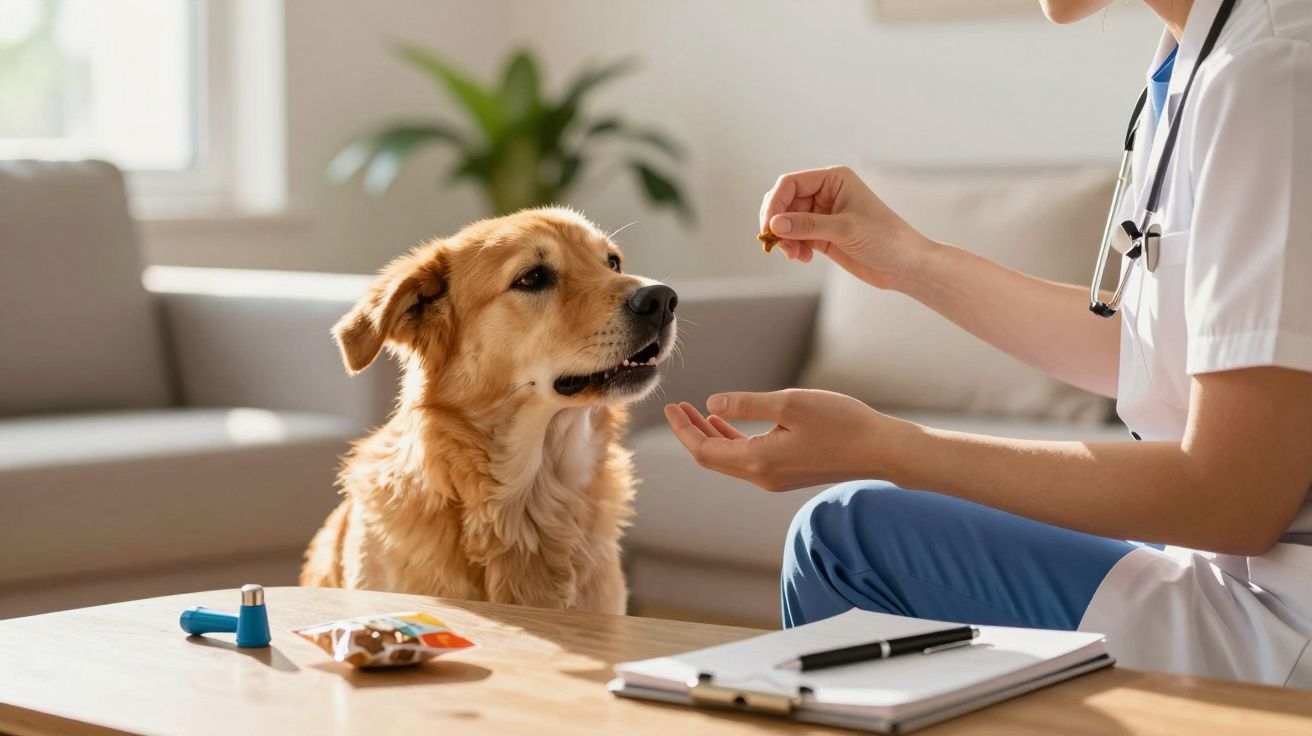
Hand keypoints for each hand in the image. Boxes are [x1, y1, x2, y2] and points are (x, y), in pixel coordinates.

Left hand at [663, 389, 909, 491]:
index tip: (671, 407)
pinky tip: (727, 422)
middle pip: (712, 458)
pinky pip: (748, 459)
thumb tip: (712, 404)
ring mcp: (776, 478)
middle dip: (691, 433)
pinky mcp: (788, 472)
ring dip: (711, 436)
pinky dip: (732, 441)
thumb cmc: (841, 423)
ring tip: (696, 412)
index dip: (684, 430)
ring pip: (729, 459)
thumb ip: (748, 404)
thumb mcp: (790, 403)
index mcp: (758, 461)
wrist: (881, 450)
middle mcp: (762, 476)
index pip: (705, 451)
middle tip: (676, 408)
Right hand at [761, 165, 930, 290]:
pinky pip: (796, 237)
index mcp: (834, 179)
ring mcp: (823, 215)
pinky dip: (793, 247)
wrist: (905, 265)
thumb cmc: (885, 238)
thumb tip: (774, 225)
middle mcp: (826, 193)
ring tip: (795, 256)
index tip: (769, 228)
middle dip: (778, 223)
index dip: (775, 204)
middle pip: (784, 202)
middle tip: (778, 245)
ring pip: (787, 222)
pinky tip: (803, 258)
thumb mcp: (845, 229)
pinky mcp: (822, 235)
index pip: (790, 183)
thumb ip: (808, 226)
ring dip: (785, 239)